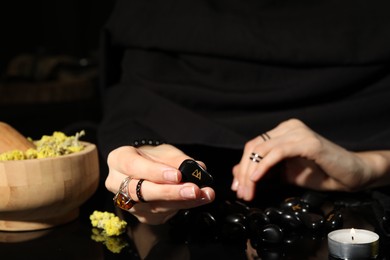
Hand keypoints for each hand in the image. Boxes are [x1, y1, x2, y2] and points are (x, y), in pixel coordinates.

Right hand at [105, 144, 214, 223]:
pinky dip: (182, 207)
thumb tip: (198, 168)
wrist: (145, 167)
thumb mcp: (164, 151)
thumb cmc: (152, 156)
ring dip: (183, 202)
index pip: (134, 167)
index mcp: (119, 160)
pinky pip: (162, 214)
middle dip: (171, 192)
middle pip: (142, 192)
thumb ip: (178, 159)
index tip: (178, 175)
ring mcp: (127, 203)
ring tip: (204, 194)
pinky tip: (196, 201)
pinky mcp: (141, 215)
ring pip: (154, 206)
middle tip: (194, 190)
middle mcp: (117, 183)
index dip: (156, 173)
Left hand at [232, 118, 389, 200]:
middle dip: (244, 172)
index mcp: (282, 132)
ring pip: (262, 150)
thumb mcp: (284, 174)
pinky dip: (264, 166)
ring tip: (248, 191)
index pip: (254, 146)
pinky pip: (278, 152)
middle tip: (241, 192)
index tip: (237, 186)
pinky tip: (257, 179)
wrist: (350, 175)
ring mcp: (298, 132)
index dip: (242, 166)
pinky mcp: (307, 142)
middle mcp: (288, 127)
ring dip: (250, 173)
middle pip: (254, 147)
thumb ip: (263, 171)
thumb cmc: (319, 173)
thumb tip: (237, 173)